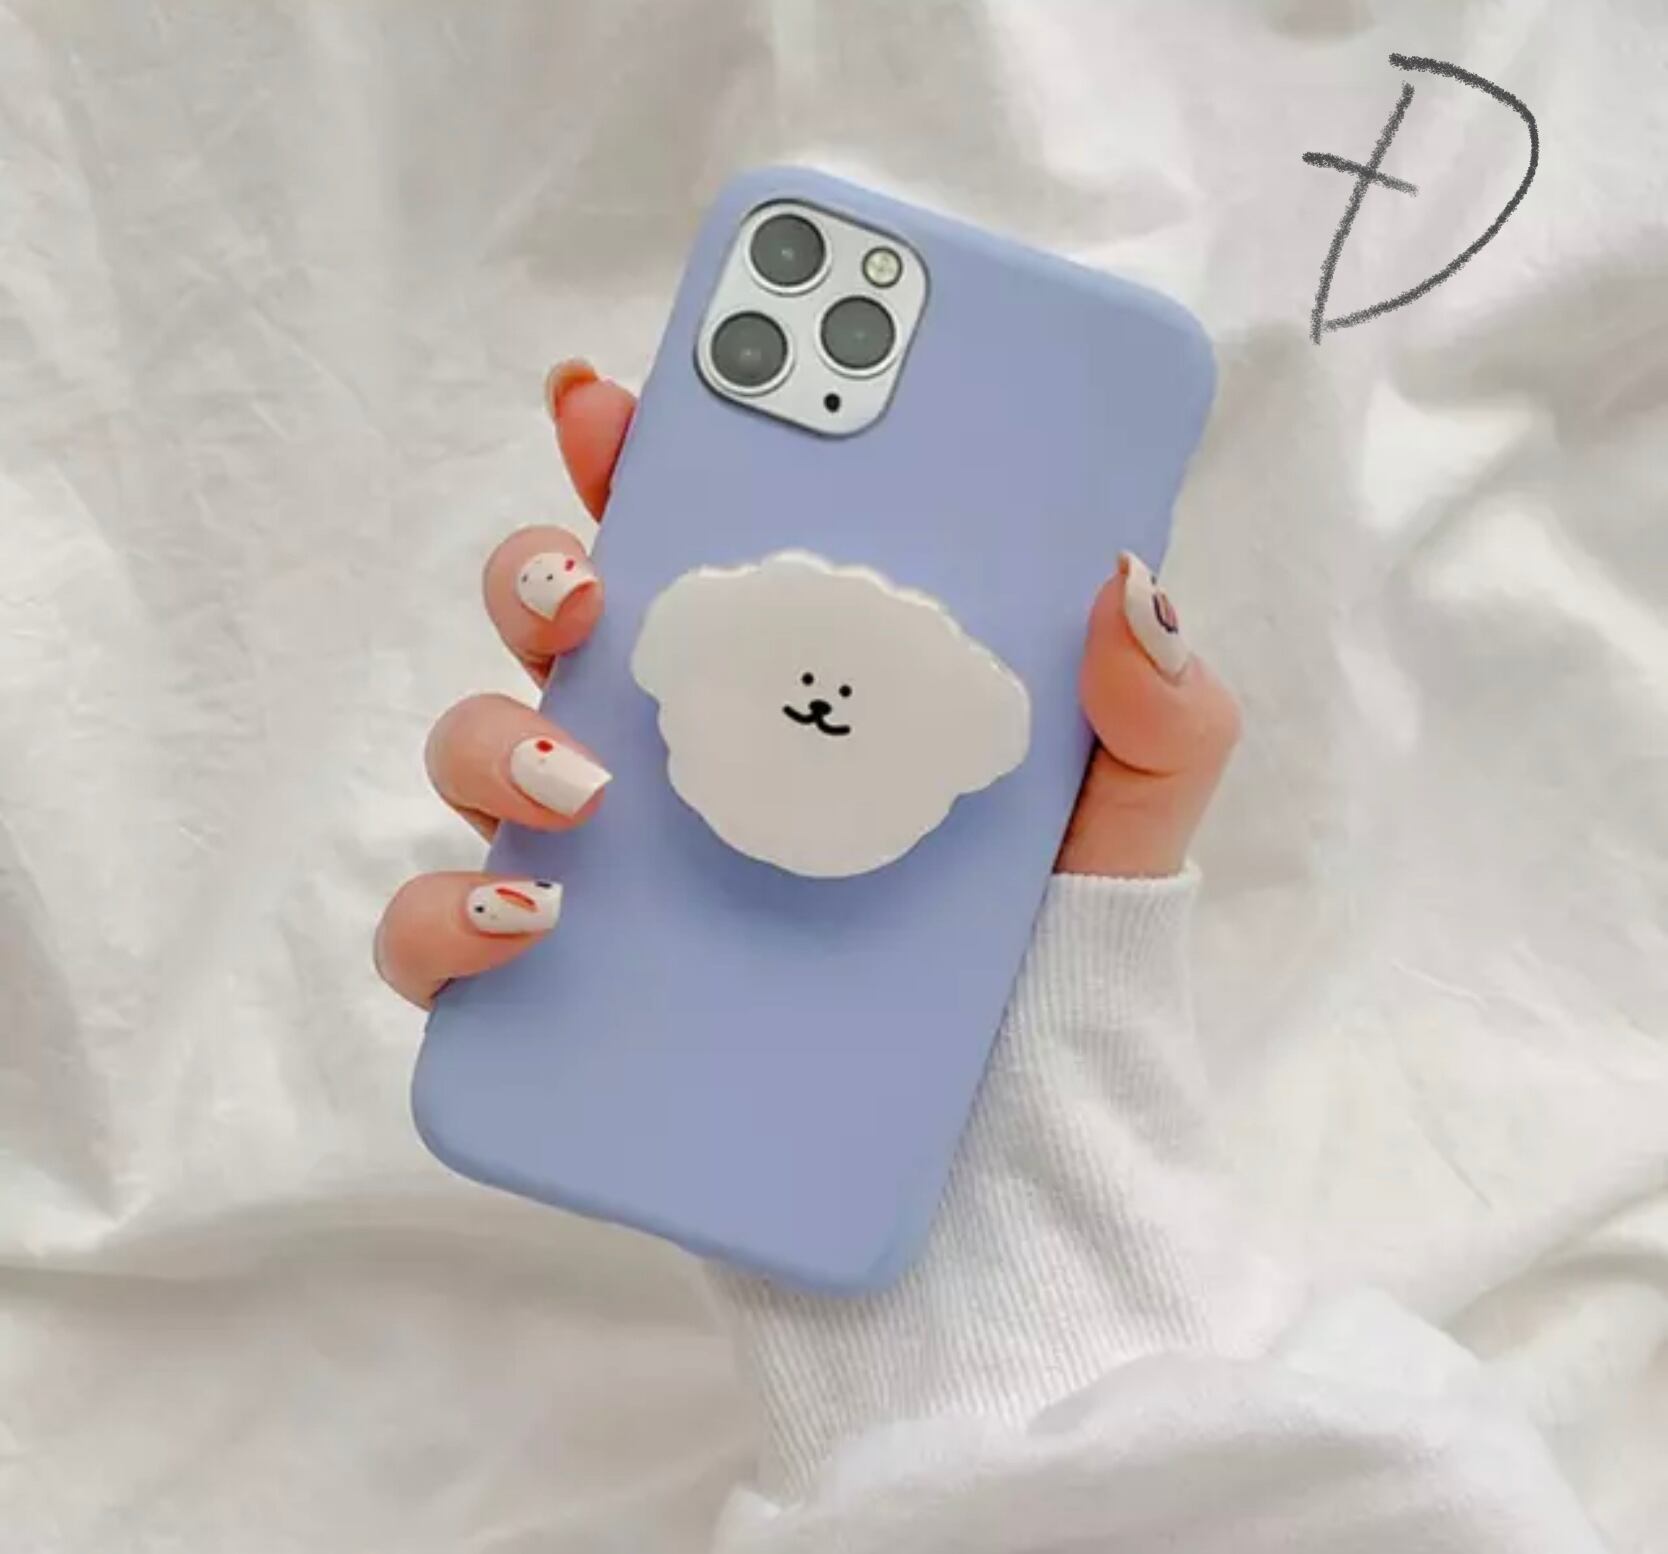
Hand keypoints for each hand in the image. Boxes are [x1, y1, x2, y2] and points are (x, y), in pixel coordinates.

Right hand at [373, 362, 1239, 1006]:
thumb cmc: (1052, 956)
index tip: (616, 404)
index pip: (695, 534)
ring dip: (494, 738)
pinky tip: (531, 921)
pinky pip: (439, 942)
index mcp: (798, 677)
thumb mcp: (1127, 814)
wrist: (1006, 1151)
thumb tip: (1123, 578)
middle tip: (591, 588)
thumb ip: (1156, 702)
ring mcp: (619, 868)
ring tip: (590, 786)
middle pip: (557, 622)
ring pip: (481, 754)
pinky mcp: (573, 992)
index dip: (639, 454)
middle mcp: (687, 754)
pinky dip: (444, 919)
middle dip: (538, 571)